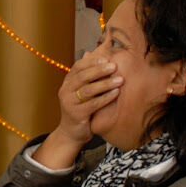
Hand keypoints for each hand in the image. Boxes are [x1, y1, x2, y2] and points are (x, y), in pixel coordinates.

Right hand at [34, 55, 121, 169]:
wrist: (72, 133)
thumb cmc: (81, 109)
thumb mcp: (82, 91)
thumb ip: (87, 76)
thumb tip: (91, 53)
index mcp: (67, 82)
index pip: (77, 67)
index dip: (92, 62)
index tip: (106, 58)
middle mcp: (65, 90)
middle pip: (82, 76)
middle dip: (100, 70)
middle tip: (115, 66)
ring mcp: (69, 102)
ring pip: (87, 89)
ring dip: (105, 84)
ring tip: (120, 80)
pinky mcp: (76, 114)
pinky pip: (93, 104)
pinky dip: (106, 98)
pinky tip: (116, 93)